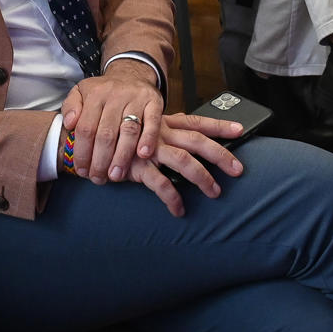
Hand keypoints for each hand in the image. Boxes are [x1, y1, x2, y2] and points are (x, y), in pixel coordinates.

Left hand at [61, 64, 163, 183]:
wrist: (131, 73)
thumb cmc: (103, 91)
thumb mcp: (81, 91)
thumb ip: (70, 106)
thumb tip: (69, 124)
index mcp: (95, 95)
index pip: (86, 128)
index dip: (82, 152)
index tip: (82, 171)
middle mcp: (115, 95)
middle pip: (106, 133)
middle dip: (100, 160)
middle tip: (98, 178)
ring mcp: (136, 98)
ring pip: (128, 131)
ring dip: (122, 156)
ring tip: (116, 175)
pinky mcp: (154, 102)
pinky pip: (153, 122)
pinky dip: (148, 139)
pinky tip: (143, 155)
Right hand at [122, 113, 247, 216]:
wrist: (92, 144)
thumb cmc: (125, 141)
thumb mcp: (148, 133)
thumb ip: (169, 136)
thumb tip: (194, 145)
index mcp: (166, 124)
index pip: (197, 122)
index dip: (219, 125)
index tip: (240, 130)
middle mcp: (161, 134)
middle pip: (196, 141)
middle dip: (219, 154)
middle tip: (238, 169)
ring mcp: (150, 149)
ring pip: (182, 160)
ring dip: (201, 177)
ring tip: (214, 192)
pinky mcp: (137, 166)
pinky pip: (160, 183)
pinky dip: (172, 197)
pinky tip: (179, 210)